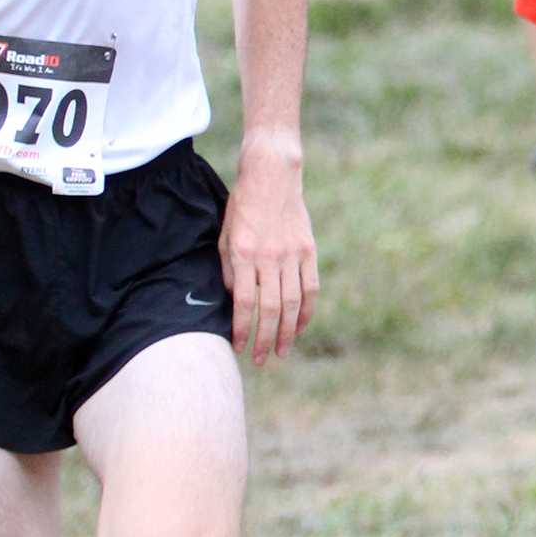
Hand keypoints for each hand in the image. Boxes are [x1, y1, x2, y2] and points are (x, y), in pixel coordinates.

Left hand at [219, 145, 318, 364]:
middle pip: (270, 309)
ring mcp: (292, 254)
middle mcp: (269, 258)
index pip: (244, 302)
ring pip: (292, 303)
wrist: (272, 176)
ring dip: (287, 331)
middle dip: (265, 338)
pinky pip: (310, 287)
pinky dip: (307, 310)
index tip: (238, 346)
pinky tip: (301, 326)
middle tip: (260, 359)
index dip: (241, 328)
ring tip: (282, 351)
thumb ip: (227, 269)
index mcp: (244, 254)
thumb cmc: (242, 206)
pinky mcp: (308, 250)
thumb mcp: (224, 235)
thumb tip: (234, 300)